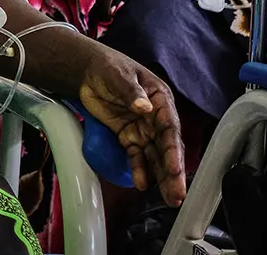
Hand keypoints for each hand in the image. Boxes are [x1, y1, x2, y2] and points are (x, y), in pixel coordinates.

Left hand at [78, 43, 185, 204]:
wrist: (88, 71)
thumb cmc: (110, 68)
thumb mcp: (120, 75)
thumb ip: (131, 91)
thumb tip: (143, 106)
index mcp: (160, 100)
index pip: (170, 128)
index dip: (173, 150)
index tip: (175, 168)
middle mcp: (155, 118)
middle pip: (166, 147)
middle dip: (173, 172)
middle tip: (178, 194)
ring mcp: (142, 129)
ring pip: (154, 156)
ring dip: (161, 177)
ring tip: (169, 198)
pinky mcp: (128, 136)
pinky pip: (136, 156)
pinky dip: (139, 169)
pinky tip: (142, 183)